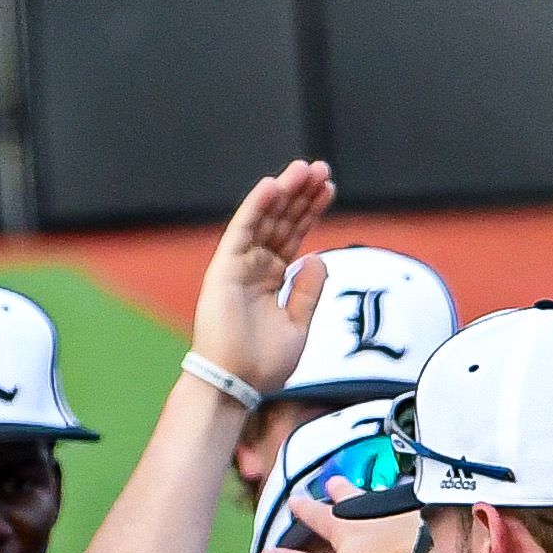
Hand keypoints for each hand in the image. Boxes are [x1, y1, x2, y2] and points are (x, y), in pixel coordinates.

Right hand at [193, 160, 335, 401]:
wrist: (237, 384)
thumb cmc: (264, 363)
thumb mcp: (299, 325)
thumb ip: (308, 291)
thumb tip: (319, 258)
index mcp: (273, 279)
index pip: (294, 236)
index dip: (311, 212)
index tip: (328, 190)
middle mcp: (256, 267)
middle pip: (282, 221)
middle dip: (302, 195)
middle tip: (322, 169)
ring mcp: (239, 265)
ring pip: (264, 219)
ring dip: (284, 192)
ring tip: (305, 169)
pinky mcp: (224, 268)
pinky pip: (241, 230)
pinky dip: (255, 207)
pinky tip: (272, 186)